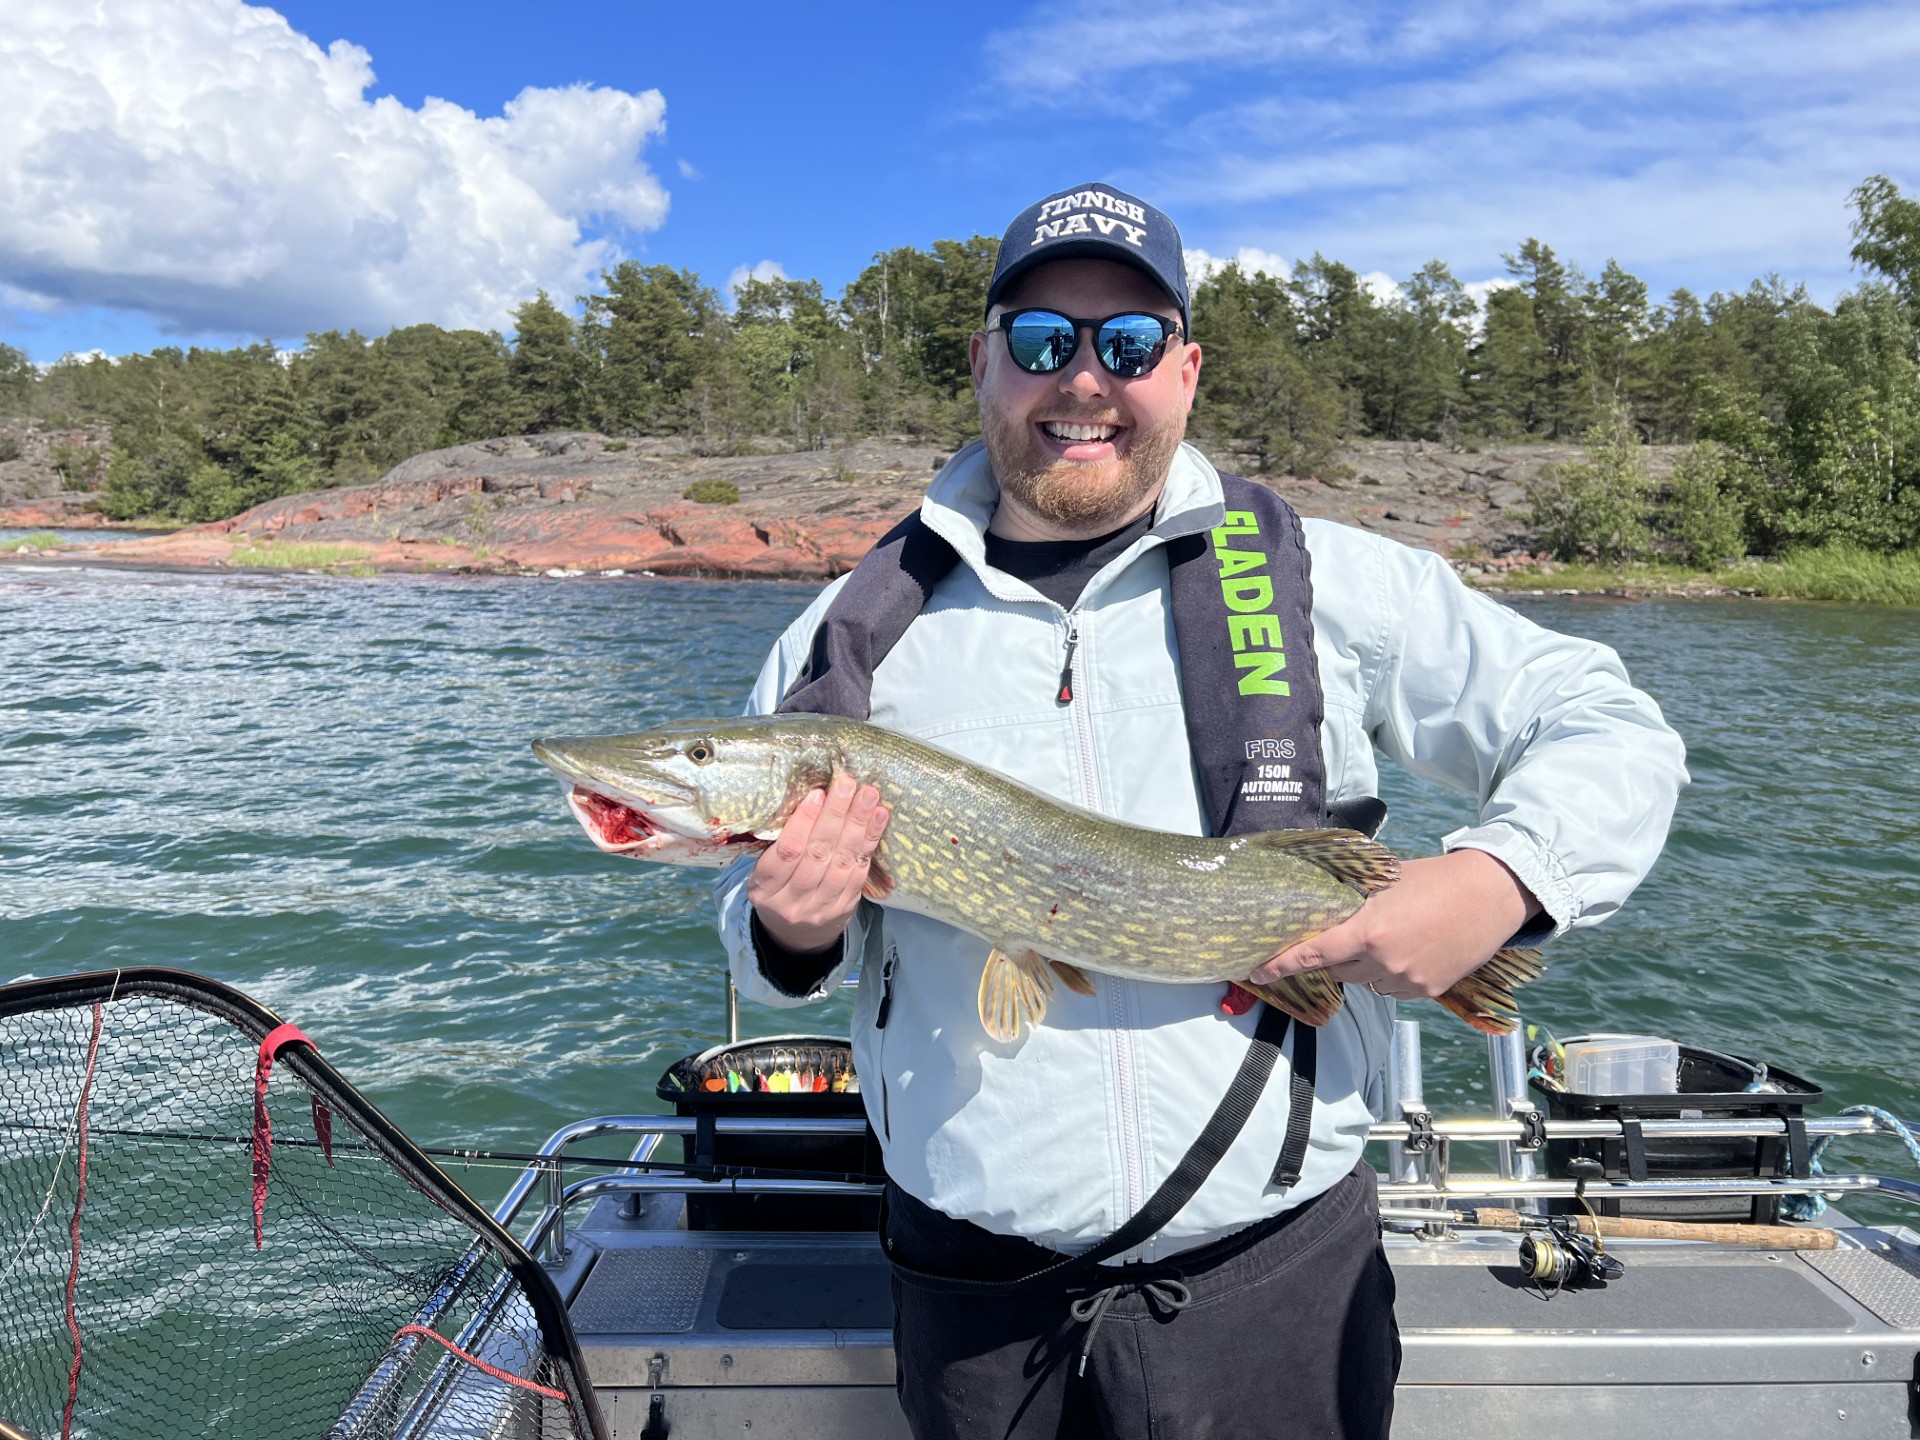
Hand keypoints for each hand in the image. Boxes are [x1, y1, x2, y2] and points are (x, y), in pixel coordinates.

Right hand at [747, 772, 890, 952]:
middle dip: (835, 815)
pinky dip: (870, 842)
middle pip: (818, 853)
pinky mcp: (845, 908)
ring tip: (868, 795)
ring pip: (842, 862)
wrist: (795, 936)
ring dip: (858, 825)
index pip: (787, 852)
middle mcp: (792, 901)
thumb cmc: (778, 889)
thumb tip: (812, 797)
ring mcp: (821, 908)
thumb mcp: (766, 871)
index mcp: (765, 888)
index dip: (804, 821)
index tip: (818, 793)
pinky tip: (878, 818)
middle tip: (848, 784)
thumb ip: (781, 843)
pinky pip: (860, 871)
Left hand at [1248, 850, 1541, 999]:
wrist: (1489, 895)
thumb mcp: (1384, 883)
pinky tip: (1407, 950)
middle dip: (1335, 954)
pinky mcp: (1426, 991)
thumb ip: (1353, 902)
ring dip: (1364, 966)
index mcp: (1368, 930)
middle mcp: (1383, 961)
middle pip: (1337, 969)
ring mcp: (1406, 980)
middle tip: (1350, 933)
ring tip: (1390, 936)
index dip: (1282, 965)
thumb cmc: (1434, 880)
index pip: (1313, 953)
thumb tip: (1322, 911)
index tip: (1258, 972)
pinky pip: (1391, 989)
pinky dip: (1389, 975)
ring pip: (1364, 981)